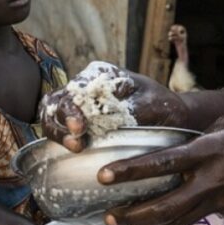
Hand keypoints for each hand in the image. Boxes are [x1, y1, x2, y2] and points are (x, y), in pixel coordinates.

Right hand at [41, 62, 192, 151]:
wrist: (172, 118)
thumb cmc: (164, 107)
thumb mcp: (155, 104)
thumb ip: (133, 107)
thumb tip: (113, 114)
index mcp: (104, 74)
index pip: (77, 87)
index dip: (72, 108)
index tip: (79, 127)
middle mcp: (88, 85)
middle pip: (57, 100)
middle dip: (60, 122)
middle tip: (76, 143)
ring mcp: (81, 103)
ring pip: (52, 114)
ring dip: (57, 132)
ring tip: (74, 148)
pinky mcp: (79, 122)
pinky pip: (58, 128)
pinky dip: (59, 139)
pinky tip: (72, 150)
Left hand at [98, 115, 223, 224]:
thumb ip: (202, 133)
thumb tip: (184, 146)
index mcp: (210, 151)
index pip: (162, 163)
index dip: (130, 170)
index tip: (104, 175)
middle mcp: (212, 180)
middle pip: (164, 205)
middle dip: (133, 213)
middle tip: (110, 215)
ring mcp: (222, 200)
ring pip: (178, 220)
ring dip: (150, 224)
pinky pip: (200, 215)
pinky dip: (179, 218)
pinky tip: (164, 218)